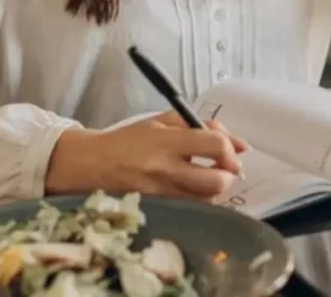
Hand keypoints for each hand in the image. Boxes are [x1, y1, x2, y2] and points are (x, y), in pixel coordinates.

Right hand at [45, 111, 247, 200]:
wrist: (92, 164)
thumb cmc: (129, 140)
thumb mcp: (162, 121)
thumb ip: (201, 126)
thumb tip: (238, 143)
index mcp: (167, 141)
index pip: (214, 146)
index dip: (231, 150)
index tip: (233, 152)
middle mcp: (165, 169)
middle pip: (217, 181)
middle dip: (228, 175)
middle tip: (225, 169)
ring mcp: (161, 194)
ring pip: (206, 200)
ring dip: (215, 189)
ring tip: (207, 178)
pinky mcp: (157, 209)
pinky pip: (190, 209)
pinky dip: (199, 200)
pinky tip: (192, 190)